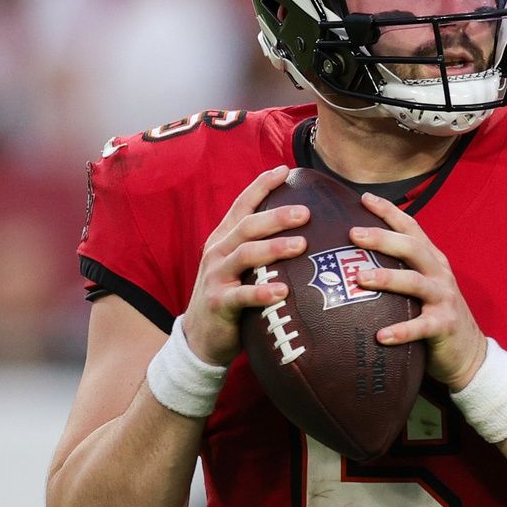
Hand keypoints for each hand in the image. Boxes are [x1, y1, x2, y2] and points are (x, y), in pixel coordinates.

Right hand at [180, 165, 308, 365]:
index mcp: (224, 239)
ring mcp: (216, 276)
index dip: (261, 186)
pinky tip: (284, 291)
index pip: (242, 205)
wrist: (200, 337)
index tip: (285, 170)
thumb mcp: (240, 266)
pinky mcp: (218, 303)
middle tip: (306, 212)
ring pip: (245, 255)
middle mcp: (217, 252)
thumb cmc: (231, 296)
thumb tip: (302, 230)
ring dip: (274, 248)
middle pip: (247, 226)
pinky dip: (262, 292)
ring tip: (302, 245)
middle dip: (276, 216)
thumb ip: (259, 247)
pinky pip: (242, 296)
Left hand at [350, 192, 487, 390]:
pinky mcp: (445, 325)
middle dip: (383, 238)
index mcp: (432, 260)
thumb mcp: (423, 285)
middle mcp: (439, 274)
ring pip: (415, 283)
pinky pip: (421, 327)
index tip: (364, 198)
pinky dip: (401, 331)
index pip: (411, 228)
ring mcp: (444, 299)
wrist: (469, 352)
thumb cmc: (435, 314)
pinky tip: (380, 336)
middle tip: (353, 234)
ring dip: (387, 279)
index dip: (389, 211)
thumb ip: (401, 269)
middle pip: (412, 248)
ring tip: (359, 278)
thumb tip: (353, 260)